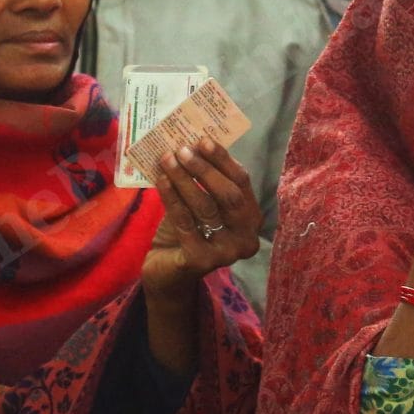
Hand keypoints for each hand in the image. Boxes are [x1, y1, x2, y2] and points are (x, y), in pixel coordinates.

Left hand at [142, 141, 261, 299]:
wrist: (168, 272)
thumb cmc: (187, 232)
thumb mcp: (201, 204)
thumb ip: (205, 181)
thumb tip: (193, 143)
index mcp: (252, 219)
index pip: (242, 183)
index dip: (223, 160)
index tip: (203, 140)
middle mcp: (246, 238)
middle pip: (229, 196)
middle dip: (204, 169)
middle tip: (182, 149)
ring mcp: (226, 253)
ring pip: (205, 207)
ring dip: (184, 179)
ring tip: (167, 159)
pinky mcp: (202, 261)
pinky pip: (185, 222)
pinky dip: (171, 197)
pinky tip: (160, 180)